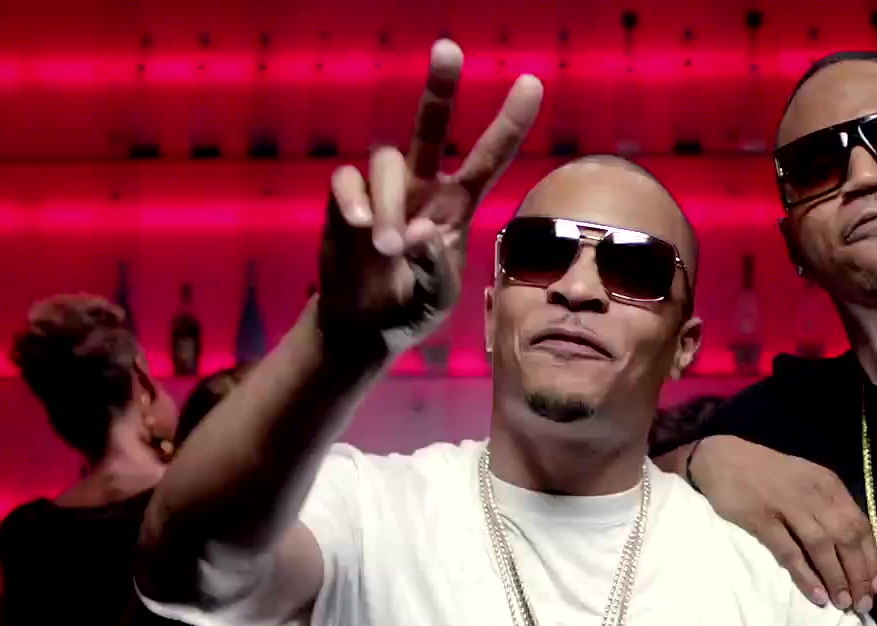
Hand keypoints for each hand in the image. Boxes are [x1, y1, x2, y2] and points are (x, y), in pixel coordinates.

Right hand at [320, 40, 541, 358]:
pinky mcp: (345, 200)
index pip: (488, 158)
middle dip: (440, 88)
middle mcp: (422, 187)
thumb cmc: (412, 304)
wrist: (365, 325)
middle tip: (449, 48)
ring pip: (388, 163)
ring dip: (388, 203)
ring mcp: (383, 191)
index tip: (531, 80)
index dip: (508, 123)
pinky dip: (355, 201)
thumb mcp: (437, 296)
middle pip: (430, 126)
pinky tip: (358, 229)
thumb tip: (418, 234)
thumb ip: (434, 267)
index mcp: (457, 205)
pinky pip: (347, 179)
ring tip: (389, 247)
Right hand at [690, 437, 876, 613]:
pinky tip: (818, 594)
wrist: (722, 458)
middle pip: (847, 538)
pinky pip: (790, 551)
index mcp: (829, 486)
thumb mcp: (808, 483)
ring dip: (837, 577)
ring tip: (844, 603)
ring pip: (822, 546)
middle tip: (864, 603)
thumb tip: (852, 550)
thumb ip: (829, 509)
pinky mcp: (762, 519)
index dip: (872, 558)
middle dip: (859, 574)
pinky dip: (806, 575)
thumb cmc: (768, 474)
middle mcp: (814, 494)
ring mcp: (788, 506)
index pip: (861, 526)